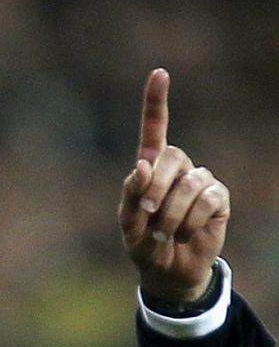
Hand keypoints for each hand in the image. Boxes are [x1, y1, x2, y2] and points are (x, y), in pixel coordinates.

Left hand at [118, 68, 229, 301]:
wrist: (168, 273)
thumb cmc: (144, 244)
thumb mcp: (128, 226)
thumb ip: (130, 197)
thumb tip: (142, 165)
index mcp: (152, 168)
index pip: (155, 130)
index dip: (156, 103)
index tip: (159, 73)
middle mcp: (178, 168)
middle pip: (172, 157)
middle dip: (155, 189)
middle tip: (148, 215)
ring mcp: (200, 181)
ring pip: (190, 184)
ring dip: (172, 214)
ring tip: (166, 233)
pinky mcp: (218, 198)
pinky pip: (207, 200)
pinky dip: (191, 221)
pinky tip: (185, 233)